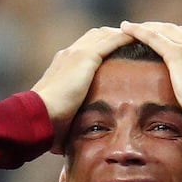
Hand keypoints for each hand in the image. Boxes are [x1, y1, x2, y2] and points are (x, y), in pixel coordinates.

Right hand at [32, 27, 133, 151]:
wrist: (38, 115)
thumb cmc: (46, 123)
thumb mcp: (61, 118)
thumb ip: (67, 123)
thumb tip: (64, 147)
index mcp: (62, 65)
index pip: (86, 49)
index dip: (101, 47)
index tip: (116, 51)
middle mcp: (68, 54)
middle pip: (96, 36)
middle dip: (114, 36)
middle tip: (134, 39)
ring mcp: (76, 53)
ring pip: (105, 35)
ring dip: (123, 34)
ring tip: (142, 37)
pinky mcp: (85, 57)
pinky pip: (111, 41)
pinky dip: (125, 38)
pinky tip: (141, 39)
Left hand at [120, 21, 181, 112]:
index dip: (180, 41)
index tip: (169, 43)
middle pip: (180, 32)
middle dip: (163, 30)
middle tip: (146, 31)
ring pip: (166, 30)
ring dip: (149, 27)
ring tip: (131, 28)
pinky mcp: (179, 55)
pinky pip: (154, 37)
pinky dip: (139, 31)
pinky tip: (125, 28)